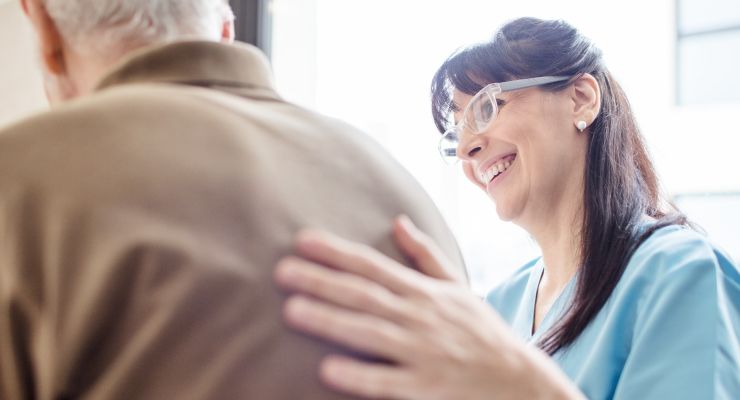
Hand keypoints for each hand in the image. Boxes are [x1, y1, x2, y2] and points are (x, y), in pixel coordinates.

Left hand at [274, 218, 583, 399]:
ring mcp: (422, 352)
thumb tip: (398, 220)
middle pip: (364, 295)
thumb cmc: (482, 332)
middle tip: (282, 271)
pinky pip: (387, 382)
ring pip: (370, 333)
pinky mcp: (425, 388)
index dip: (337, 252)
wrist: (519, 381)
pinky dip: (359, 375)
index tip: (302, 241)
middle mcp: (420, 317)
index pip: (373, 266)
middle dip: (322, 281)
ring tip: (292, 312)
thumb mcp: (458, 286)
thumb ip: (425, 255)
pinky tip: (327, 369)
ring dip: (330, 321)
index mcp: (423, 292)